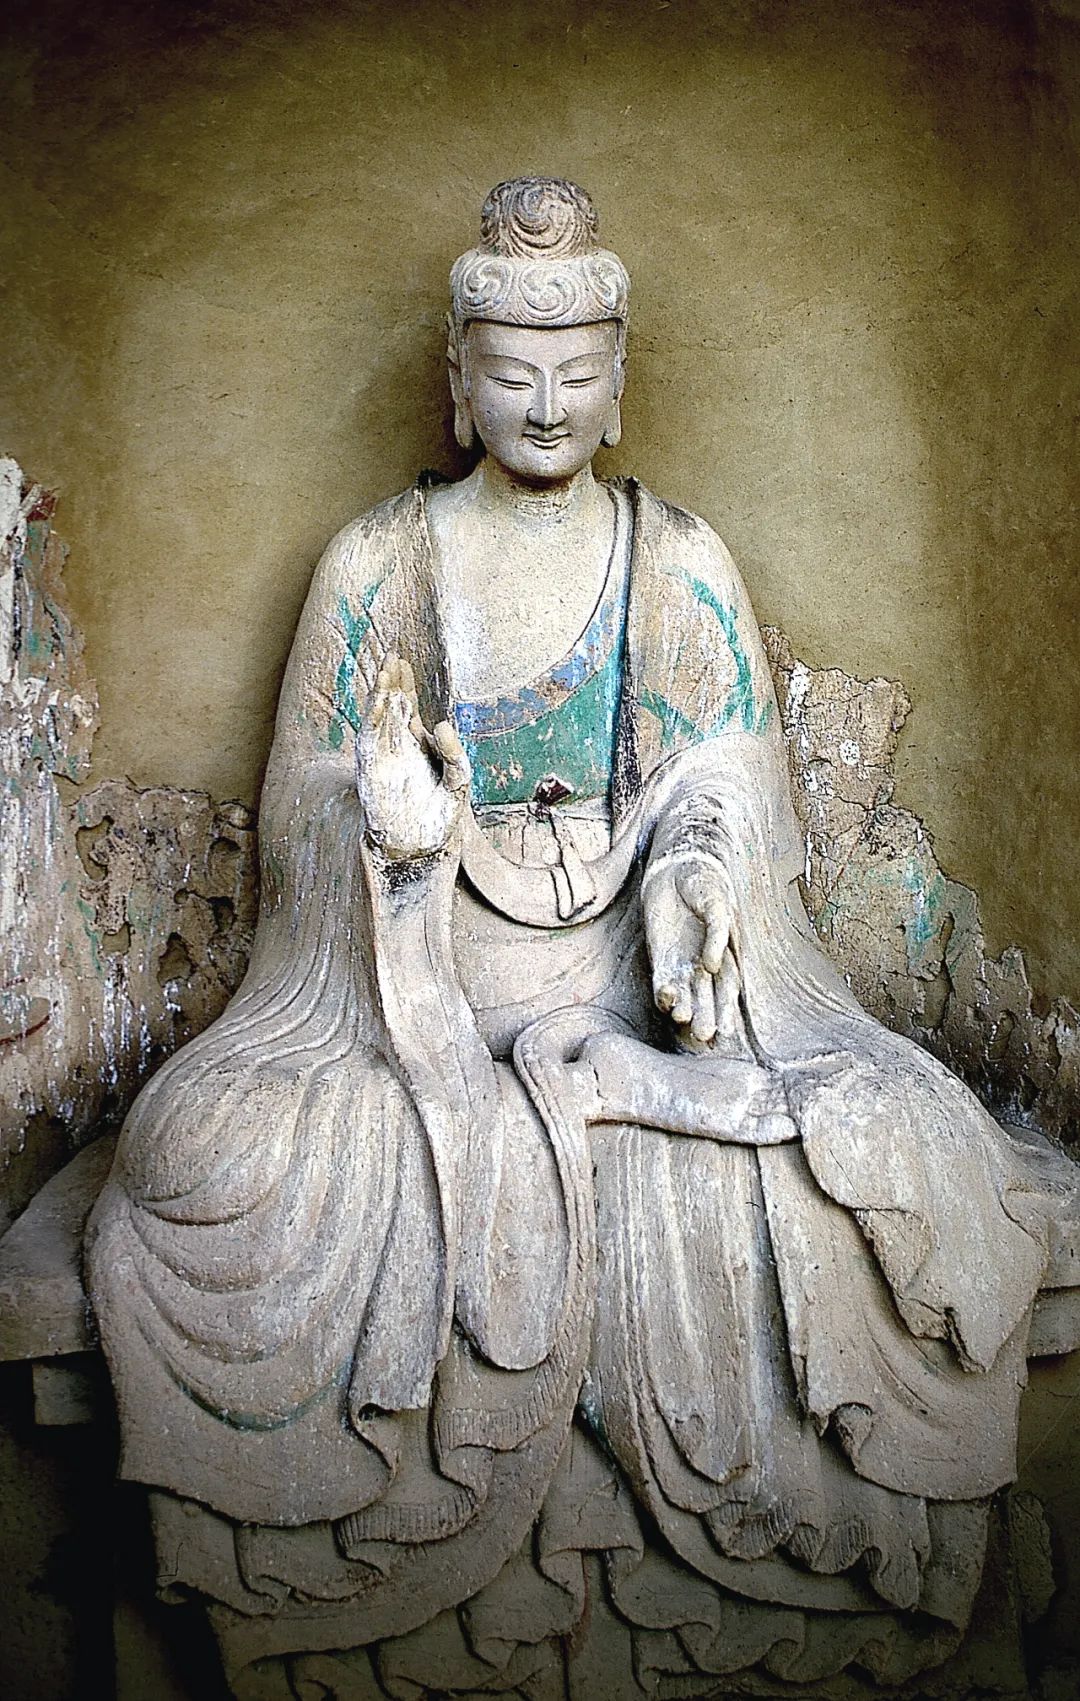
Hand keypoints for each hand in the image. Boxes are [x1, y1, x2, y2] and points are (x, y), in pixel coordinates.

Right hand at [355, 655, 469, 859]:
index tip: (401, 659)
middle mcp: (396, 746)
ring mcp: (383, 757)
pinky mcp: (373, 772)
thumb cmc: (440, 814)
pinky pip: (370, 741)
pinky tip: (377, 703)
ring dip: (380, 696)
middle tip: (390, 655)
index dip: (403, 683)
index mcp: (415, 743)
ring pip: (379, 719)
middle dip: (390, 681)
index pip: (406, 706)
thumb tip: (441, 722)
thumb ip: (456, 753)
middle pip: (391, 705)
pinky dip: (373, 720)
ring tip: (385, 671)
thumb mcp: (460, 780)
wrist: (420, 846)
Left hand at [643, 855, 739, 1045]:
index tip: (728, 1031)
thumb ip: (718, 933)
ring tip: (685, 1020)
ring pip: (687, 996)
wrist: (675, 870)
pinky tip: (667, 1001)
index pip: (729, 989)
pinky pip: (663, 982)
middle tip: (706, 1036)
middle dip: (707, 1018)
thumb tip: (715, 965)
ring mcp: (682, 965)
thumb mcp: (717, 904)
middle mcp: (705, 967)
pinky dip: (665, 994)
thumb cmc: (704, 884)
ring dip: (686, 1010)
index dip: (728, 1010)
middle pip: (708, 999)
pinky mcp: (661, 960)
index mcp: (727, 956)